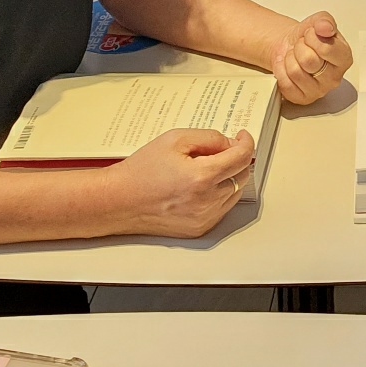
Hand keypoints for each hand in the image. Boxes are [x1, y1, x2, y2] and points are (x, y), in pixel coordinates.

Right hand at [109, 127, 253, 237]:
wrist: (119, 200)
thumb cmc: (141, 171)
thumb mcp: (175, 139)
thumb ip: (209, 138)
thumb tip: (229, 143)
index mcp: (202, 177)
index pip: (242, 158)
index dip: (245, 143)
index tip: (242, 137)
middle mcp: (207, 201)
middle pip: (243, 175)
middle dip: (237, 158)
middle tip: (222, 149)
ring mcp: (204, 218)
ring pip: (235, 192)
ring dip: (229, 177)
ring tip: (206, 167)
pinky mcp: (199, 229)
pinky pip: (223, 208)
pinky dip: (220, 194)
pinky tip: (202, 185)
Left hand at [269, 12, 351, 104]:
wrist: (291, 46)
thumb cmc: (308, 39)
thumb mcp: (318, 21)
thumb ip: (325, 21)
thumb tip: (325, 27)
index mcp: (344, 59)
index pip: (327, 49)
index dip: (313, 38)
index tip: (311, 35)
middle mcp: (334, 78)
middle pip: (309, 61)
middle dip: (300, 47)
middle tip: (302, 47)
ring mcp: (319, 91)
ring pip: (295, 72)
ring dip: (290, 59)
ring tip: (295, 57)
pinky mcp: (303, 99)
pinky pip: (286, 84)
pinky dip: (282, 71)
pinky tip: (289, 68)